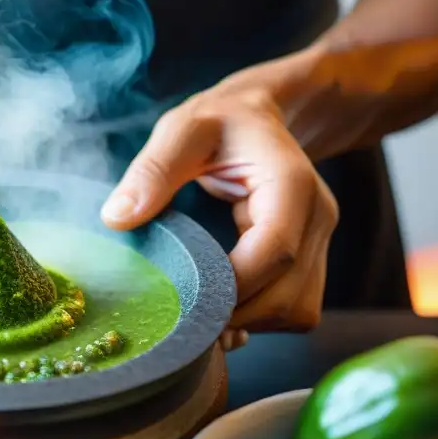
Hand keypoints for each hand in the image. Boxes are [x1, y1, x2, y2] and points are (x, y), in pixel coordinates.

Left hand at [101, 65, 338, 335]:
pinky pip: (296, 309)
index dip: (232, 287)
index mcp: (289, 183)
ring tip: (200, 314)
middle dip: (234, 315)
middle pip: (287, 295)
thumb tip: (117, 218)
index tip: (183, 301)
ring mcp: (320, 240)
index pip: (274, 252)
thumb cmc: (221, 121)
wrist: (262, 116)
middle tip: (181, 318)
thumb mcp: (182, 130)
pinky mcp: (313, 259)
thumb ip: (153, 170)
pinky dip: (261, 319)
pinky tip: (223, 307)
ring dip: (249, 322)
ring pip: (297, 311)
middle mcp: (317, 216)